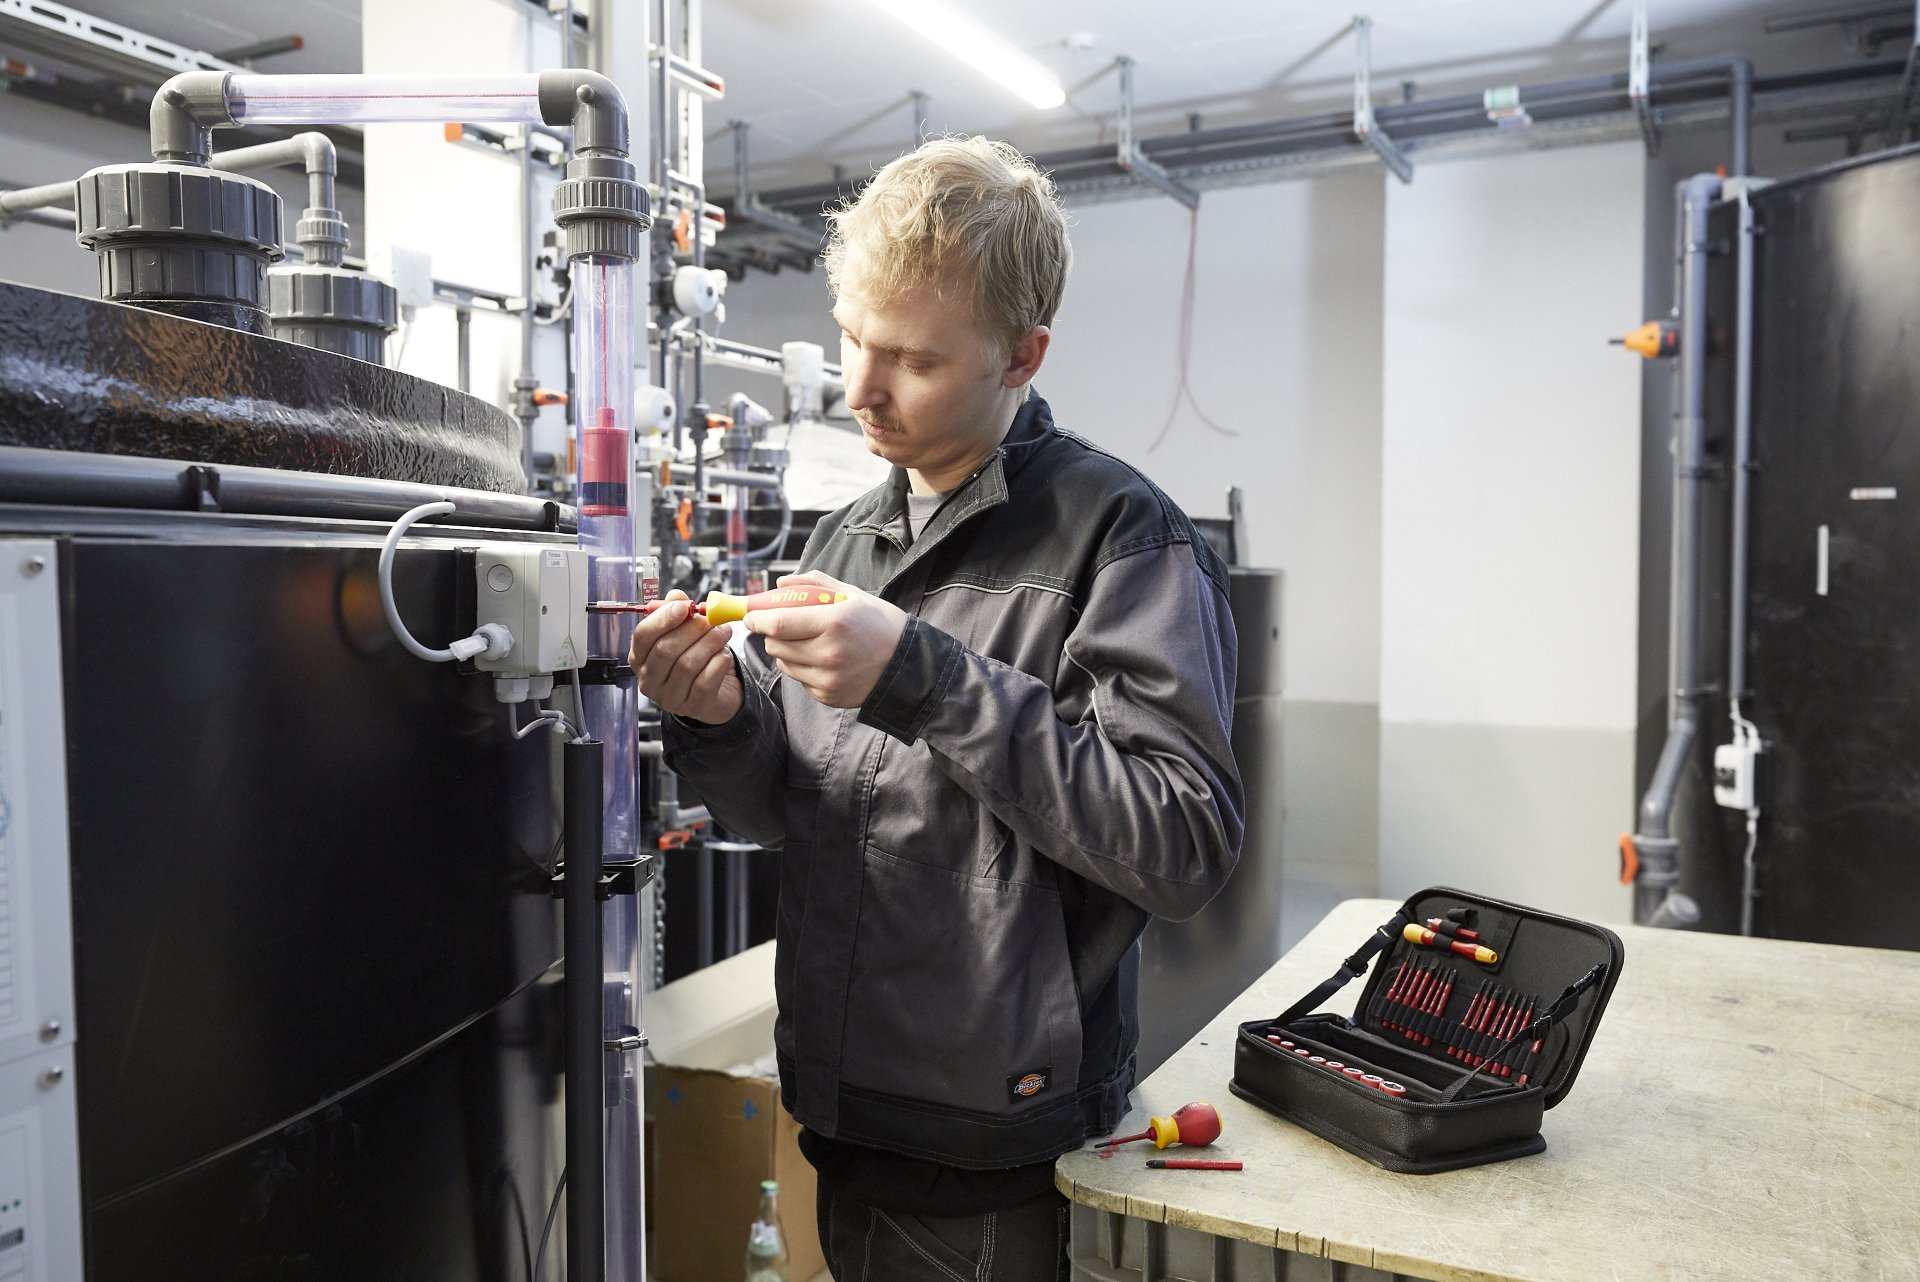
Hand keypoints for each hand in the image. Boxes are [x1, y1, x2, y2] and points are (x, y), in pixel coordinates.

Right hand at [628, 590, 743, 724]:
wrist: (717, 692)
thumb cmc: (695, 657)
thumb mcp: (685, 633)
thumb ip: (678, 612)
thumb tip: (675, 596)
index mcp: (640, 658)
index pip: (642, 636)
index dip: (662, 619)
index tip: (683, 607)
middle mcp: (649, 680)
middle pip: (665, 650)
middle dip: (691, 630)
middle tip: (711, 619)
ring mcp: (669, 697)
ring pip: (687, 664)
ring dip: (709, 643)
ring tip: (723, 632)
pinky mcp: (693, 707)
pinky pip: (705, 681)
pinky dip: (718, 662)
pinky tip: (724, 654)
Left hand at [743, 571, 907, 708]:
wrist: (907, 665)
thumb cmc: (879, 624)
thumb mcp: (852, 594)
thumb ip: (813, 584)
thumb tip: (780, 584)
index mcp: (834, 622)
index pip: (777, 623)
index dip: (756, 619)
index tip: (751, 615)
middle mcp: (828, 653)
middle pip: (775, 645)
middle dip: (771, 634)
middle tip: (783, 626)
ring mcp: (828, 678)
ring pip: (784, 664)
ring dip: (786, 652)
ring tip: (809, 643)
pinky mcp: (828, 696)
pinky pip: (799, 680)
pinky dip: (803, 669)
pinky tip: (824, 661)